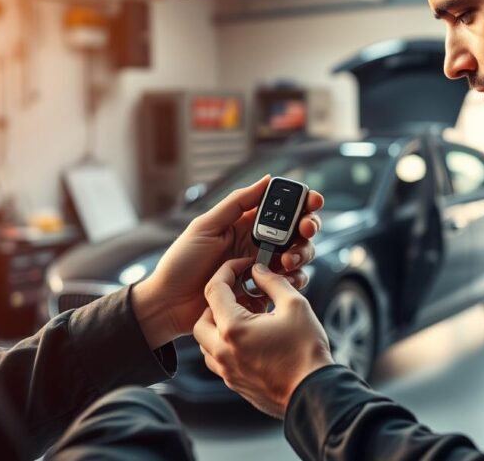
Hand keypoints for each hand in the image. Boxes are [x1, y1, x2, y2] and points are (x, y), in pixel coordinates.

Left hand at [132, 175, 323, 348]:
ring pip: (298, 256)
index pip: (281, 209)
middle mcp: (258, 244)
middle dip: (307, 228)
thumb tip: (267, 180)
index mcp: (245, 224)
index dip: (301, 203)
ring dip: (301, 254)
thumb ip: (237, 203)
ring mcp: (262, 269)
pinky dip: (294, 279)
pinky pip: (288, 284)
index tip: (313, 201)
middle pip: (297, 232)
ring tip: (287, 261)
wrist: (170, 303)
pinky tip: (286, 279)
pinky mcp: (263, 291)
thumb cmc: (182, 262)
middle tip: (305, 230)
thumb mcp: (206, 226)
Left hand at [193, 258, 334, 417]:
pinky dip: (224, 346)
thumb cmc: (306, 350)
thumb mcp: (295, 305)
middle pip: (201, 320)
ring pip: (205, 343)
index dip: (226, 272)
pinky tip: (248, 340)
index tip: (241, 267)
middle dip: (216, 304)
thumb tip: (259, 270)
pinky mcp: (235, 384)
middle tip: (238, 297)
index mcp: (234, 329)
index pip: (214, 290)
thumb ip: (273, 282)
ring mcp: (227, 371)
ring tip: (244, 318)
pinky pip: (217, 361)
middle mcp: (223, 351)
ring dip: (217, 327)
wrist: (313, 392)